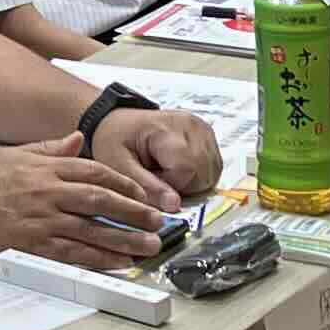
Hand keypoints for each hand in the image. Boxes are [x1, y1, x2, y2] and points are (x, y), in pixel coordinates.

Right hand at [0, 135, 166, 268]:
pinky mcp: (35, 247)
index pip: (94, 171)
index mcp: (45, 169)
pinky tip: (118, 262)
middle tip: (158, 220)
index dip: (123, 183)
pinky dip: (99, 258)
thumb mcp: (14, 156)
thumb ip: (48, 149)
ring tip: (149, 245)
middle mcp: (48, 194)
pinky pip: (74, 254)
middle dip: (133, 211)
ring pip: (92, 230)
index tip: (143, 193)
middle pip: (100, 200)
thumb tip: (77, 138)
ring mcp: (42, 222)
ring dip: (124, 238)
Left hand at [90, 106, 218, 206]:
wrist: (118, 123)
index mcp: (168, 129)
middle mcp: (191, 126)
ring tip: (165, 172)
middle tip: (157, 176)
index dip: (170, 186)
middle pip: (203, 175)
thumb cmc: (115, 139)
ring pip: (212, 174)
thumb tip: (174, 206)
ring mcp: (202, 130)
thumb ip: (147, 187)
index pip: (187, 172)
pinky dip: (197, 176)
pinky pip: (213, 168)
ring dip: (191, 183)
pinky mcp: (207, 136)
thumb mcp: (119, 166)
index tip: (150, 180)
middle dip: (181, 187)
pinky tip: (177, 169)